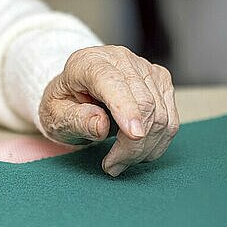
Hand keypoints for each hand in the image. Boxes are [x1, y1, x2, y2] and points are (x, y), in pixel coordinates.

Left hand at [39, 45, 178, 176]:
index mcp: (89, 62)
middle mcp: (121, 60)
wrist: (75, 90)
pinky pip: (170, 119)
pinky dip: (157, 143)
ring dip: (144, 148)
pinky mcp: (161, 82)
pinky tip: (137, 153)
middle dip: (132, 144)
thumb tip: (101, 125)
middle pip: (143, 104)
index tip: (134, 136)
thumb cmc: (63, 104)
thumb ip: (76, 119)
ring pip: (161, 115)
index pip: (113, 83)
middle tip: (111, 166)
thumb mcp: (55, 115)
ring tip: (119, 162)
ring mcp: (145, 69)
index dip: (126, 109)